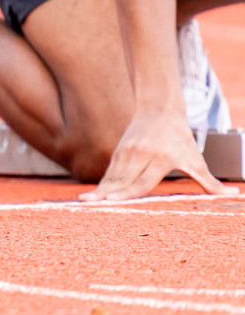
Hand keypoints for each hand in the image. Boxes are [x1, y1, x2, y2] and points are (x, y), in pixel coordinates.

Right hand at [80, 110, 239, 202]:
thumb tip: (234, 194)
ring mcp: (127, 151)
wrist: (159, 109)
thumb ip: (210, 181)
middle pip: (121, 179)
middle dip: (106, 194)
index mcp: (159, 157)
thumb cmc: (180, 137)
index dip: (126, 192)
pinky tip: (95, 195)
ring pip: (112, 175)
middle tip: (89, 205)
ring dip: (99, 190)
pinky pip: (111, 171)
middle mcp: (140, 154)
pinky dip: (103, 184)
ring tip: (84, 202)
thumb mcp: (196, 159)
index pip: (141, 180)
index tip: (112, 200)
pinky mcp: (119, 151)